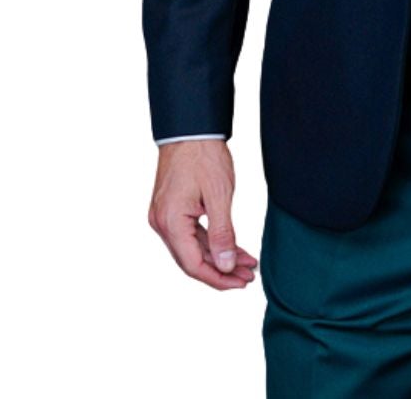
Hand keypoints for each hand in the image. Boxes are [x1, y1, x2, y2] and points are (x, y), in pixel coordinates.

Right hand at [148, 140, 258, 289]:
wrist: (190, 127)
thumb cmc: (204, 156)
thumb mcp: (220, 195)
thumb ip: (222, 234)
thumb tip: (227, 266)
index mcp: (171, 221)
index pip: (194, 264)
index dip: (219, 278)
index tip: (241, 282)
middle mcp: (161, 222)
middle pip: (191, 260)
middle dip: (222, 270)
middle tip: (248, 275)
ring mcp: (163, 216)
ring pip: (191, 248)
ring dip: (218, 257)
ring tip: (246, 263)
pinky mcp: (169, 209)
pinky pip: (189, 234)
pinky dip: (210, 242)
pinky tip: (230, 247)